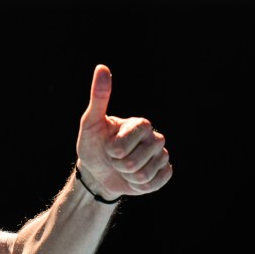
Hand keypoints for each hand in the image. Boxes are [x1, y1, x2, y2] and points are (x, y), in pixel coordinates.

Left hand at [76, 64, 171, 199]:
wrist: (97, 171)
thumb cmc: (93, 144)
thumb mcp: (90, 123)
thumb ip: (99, 97)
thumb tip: (101, 67)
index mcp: (141, 124)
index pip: (126, 145)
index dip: (113, 151)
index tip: (108, 146)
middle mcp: (155, 137)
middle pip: (136, 163)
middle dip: (118, 165)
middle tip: (114, 158)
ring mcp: (161, 156)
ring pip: (144, 176)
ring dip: (127, 177)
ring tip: (123, 168)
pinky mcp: (164, 173)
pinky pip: (156, 183)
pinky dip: (140, 186)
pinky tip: (134, 178)